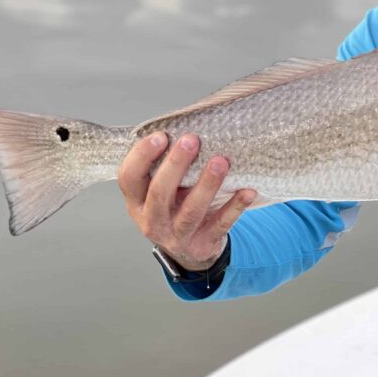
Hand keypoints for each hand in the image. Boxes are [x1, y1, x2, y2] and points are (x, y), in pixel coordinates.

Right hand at [118, 132, 255, 270]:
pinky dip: (235, 207)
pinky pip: (220, 224)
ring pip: (191, 211)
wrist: (189, 250)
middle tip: (192, 140)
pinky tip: (247, 191)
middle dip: (176, 165)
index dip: (141, 156)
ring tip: (221, 162)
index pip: (129, 178)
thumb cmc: (174, 208)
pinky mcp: (203, 244)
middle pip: (159, 194)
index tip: (161, 136)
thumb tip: (186, 126)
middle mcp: (153, 221)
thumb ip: (165, 167)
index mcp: (137, 202)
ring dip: (207, 185)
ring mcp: (177, 236)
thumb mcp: (159, 191)